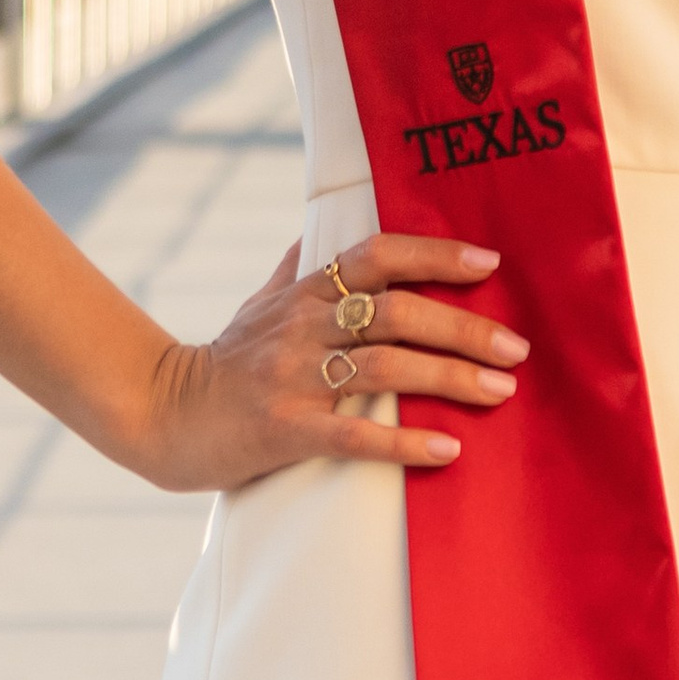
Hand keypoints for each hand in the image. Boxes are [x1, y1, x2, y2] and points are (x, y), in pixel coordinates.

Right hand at [131, 236, 526, 492]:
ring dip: (451, 378)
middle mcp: (301, 326)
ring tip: (501, 391)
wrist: (163, 417)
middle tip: (515, 347)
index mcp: (304, 293)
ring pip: (385, 366)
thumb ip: (298, 268)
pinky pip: (354, 435)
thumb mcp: (258, 303)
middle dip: (462, 327)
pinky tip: (448, 449)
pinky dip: (405, 441)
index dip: (434, 255)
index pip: (376, 255)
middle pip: (395, 312)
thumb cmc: (222, 361)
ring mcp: (292, 378)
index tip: (489, 264)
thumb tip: (323, 230)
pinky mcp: (284, 430)